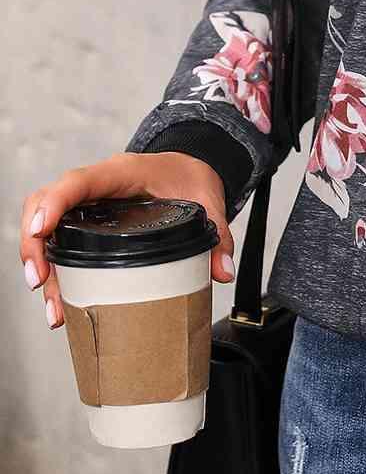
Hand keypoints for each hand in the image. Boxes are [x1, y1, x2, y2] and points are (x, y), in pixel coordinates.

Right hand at [19, 152, 234, 330]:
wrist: (188, 166)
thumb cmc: (189, 175)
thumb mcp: (207, 199)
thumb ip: (217, 233)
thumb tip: (221, 271)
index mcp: (120, 173)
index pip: (78, 182)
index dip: (54, 203)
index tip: (41, 230)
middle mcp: (96, 186)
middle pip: (45, 204)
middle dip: (35, 244)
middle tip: (40, 281)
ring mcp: (87, 203)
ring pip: (46, 225)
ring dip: (41, 264)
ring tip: (53, 307)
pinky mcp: (87, 221)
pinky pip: (58, 238)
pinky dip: (55, 268)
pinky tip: (61, 301)